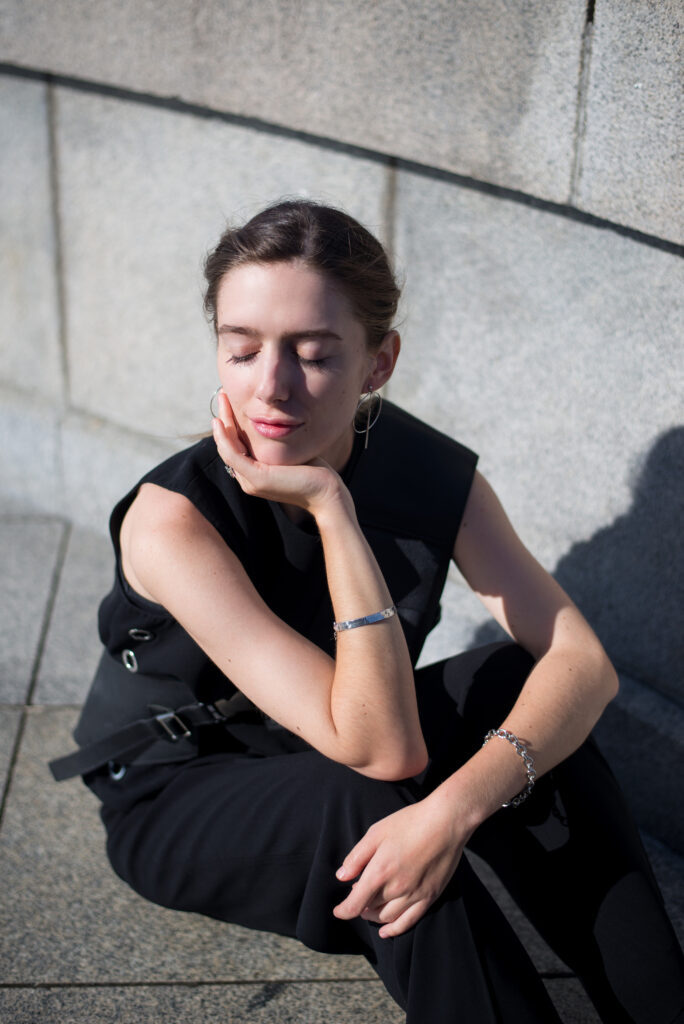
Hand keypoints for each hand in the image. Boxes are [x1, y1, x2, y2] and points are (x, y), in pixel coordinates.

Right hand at [212, 392, 343, 512]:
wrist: (325, 493)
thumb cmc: (313, 472)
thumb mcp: (288, 453)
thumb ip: (275, 444)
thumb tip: (271, 424)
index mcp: (253, 475)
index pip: (235, 447)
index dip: (230, 424)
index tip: (231, 402)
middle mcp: (247, 480)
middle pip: (228, 445)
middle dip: (224, 418)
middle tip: (223, 395)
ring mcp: (250, 481)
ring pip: (226, 448)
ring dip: (222, 421)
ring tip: (222, 398)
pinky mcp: (256, 478)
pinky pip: (232, 454)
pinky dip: (223, 437)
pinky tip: (220, 421)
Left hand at [333, 795, 467, 937]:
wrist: (446, 822)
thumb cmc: (409, 822)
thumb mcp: (376, 832)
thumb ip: (357, 857)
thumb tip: (341, 876)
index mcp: (380, 871)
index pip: (355, 903)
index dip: (343, 910)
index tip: (337, 911)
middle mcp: (396, 888)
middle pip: (370, 907)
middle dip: (360, 904)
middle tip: (357, 894)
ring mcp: (414, 895)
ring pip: (387, 917)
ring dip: (374, 916)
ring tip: (368, 909)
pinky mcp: (429, 896)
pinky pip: (409, 921)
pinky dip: (394, 929)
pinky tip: (386, 931)